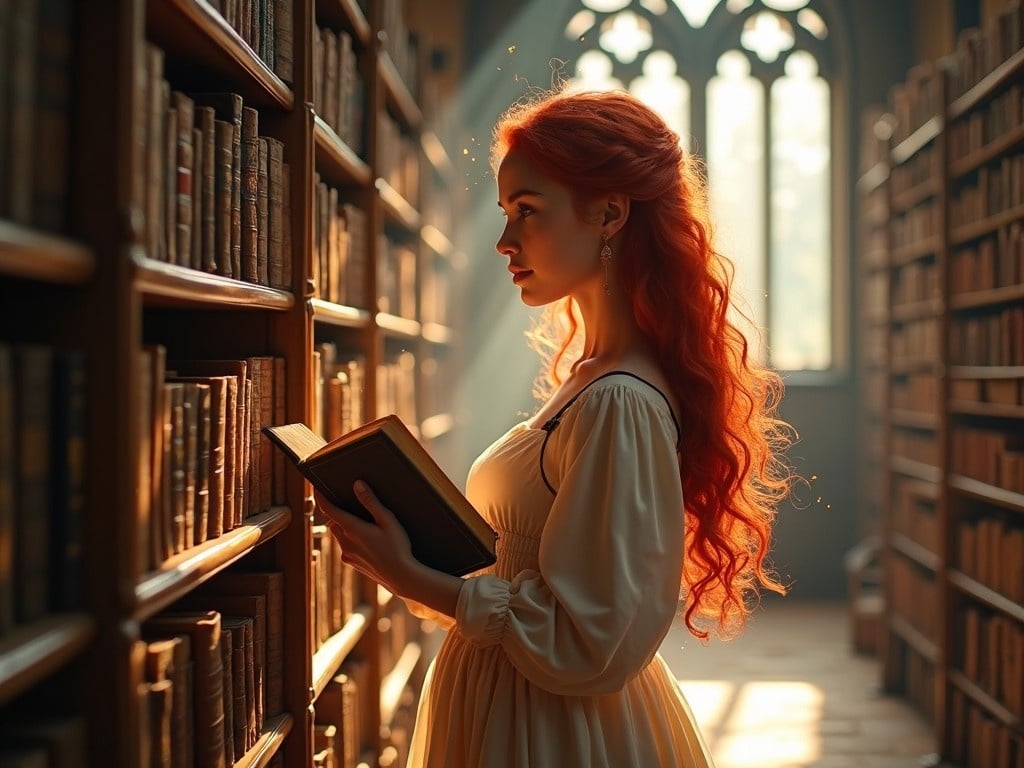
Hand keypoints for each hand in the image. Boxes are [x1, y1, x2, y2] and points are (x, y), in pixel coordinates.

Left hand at [314, 481, 415, 595]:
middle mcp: (345, 542)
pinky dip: (351, 541)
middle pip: (334, 522)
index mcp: (352, 528)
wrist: (401, 577)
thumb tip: (357, 484)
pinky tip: (370, 543)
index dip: (320, 498)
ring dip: (345, 528)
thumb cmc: (397, 547)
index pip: (328, 510)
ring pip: (340, 536)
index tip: (317, 489)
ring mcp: (348, 555)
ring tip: (364, 525)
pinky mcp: (353, 564)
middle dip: (338, 514)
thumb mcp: (387, 520)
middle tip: (349, 506)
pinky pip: (346, 548)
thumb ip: (371, 502)